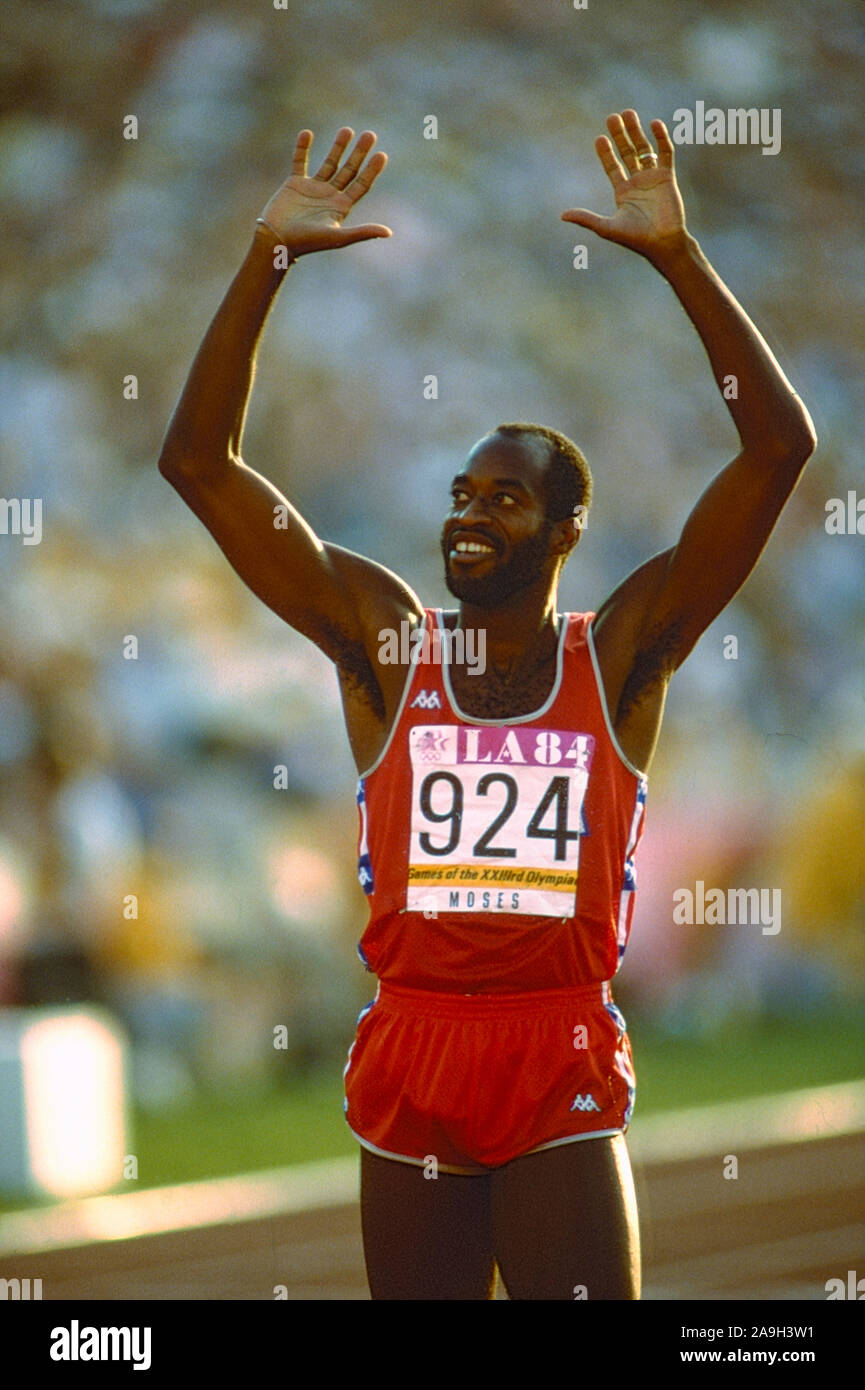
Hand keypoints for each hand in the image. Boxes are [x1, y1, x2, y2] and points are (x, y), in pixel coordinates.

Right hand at [260, 127, 391, 255]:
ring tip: (347, 130)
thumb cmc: (309, 242)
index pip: (361, 185)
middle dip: (359, 153)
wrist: (278, 241)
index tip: (382, 154)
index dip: (372, 170)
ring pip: (329, 163)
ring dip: (338, 147)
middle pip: (349, 170)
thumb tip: (388, 233)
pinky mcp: (294, 183)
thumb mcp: (338, 237)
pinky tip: (307, 133)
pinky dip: (302, 148)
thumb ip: (363, 233)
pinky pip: (299, 161)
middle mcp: (330, 195)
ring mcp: (313, 188)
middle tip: (370, 134)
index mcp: (341, 207)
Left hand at [561, 110, 686, 261]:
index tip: (599, 137)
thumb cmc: (636, 239)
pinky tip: (655, 124)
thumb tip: (562, 215)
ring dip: (637, 132)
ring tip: (628, 113)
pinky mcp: (667, 177)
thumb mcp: (607, 228)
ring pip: (644, 149)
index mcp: (623, 192)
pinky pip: (665, 153)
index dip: (605, 152)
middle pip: (627, 153)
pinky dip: (661, 138)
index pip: (612, 166)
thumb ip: (586, 219)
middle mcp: (637, 182)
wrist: (663, 243)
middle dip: (620, 135)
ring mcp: (652, 178)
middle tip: (612, 117)